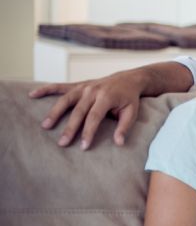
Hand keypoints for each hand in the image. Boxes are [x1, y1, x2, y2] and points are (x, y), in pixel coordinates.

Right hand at [29, 69, 146, 149]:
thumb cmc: (129, 99)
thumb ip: (124, 127)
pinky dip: (46, 89)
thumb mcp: (132, 112)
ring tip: (45, 126)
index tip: (84, 146)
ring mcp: (84, 86)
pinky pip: (59, 86)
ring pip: (66, 99)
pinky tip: (32, 94)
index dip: (88, 132)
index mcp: (106, 97)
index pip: (94, 117)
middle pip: (78, 111)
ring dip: (54, 112)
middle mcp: (93, 90)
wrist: (128, 79)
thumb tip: (119, 143)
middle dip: (70, 128)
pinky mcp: (78, 85)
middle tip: (62, 143)